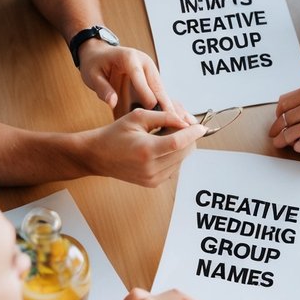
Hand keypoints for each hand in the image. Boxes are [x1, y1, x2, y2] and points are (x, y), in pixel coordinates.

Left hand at [76, 41, 174, 113]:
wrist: (100, 54)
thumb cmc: (95, 64)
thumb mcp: (91, 75)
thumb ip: (102, 88)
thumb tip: (113, 102)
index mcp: (129, 57)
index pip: (138, 74)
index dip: (145, 90)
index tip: (151, 105)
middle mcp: (144, 62)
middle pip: (157, 84)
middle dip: (165, 102)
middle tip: (174, 119)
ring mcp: (150, 71)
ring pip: (162, 91)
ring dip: (171, 106)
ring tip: (182, 123)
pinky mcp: (152, 80)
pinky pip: (160, 95)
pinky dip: (167, 107)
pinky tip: (176, 120)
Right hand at [84, 106, 205, 187]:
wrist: (98, 156)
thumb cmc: (115, 134)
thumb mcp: (138, 117)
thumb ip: (164, 117)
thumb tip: (185, 121)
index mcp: (146, 150)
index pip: (179, 142)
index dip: (193, 133)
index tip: (201, 126)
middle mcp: (151, 168)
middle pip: (184, 151)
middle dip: (187, 137)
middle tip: (174, 125)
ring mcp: (153, 178)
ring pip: (181, 159)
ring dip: (180, 146)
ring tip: (161, 136)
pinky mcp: (153, 183)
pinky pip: (174, 167)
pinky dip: (173, 155)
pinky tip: (158, 147)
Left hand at [269, 82, 299, 152]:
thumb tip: (292, 105)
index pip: (283, 103)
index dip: (277, 114)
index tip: (277, 121)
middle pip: (286, 120)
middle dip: (277, 130)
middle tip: (274, 136)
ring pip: (293, 133)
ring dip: (284, 140)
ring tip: (281, 144)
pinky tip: (298, 147)